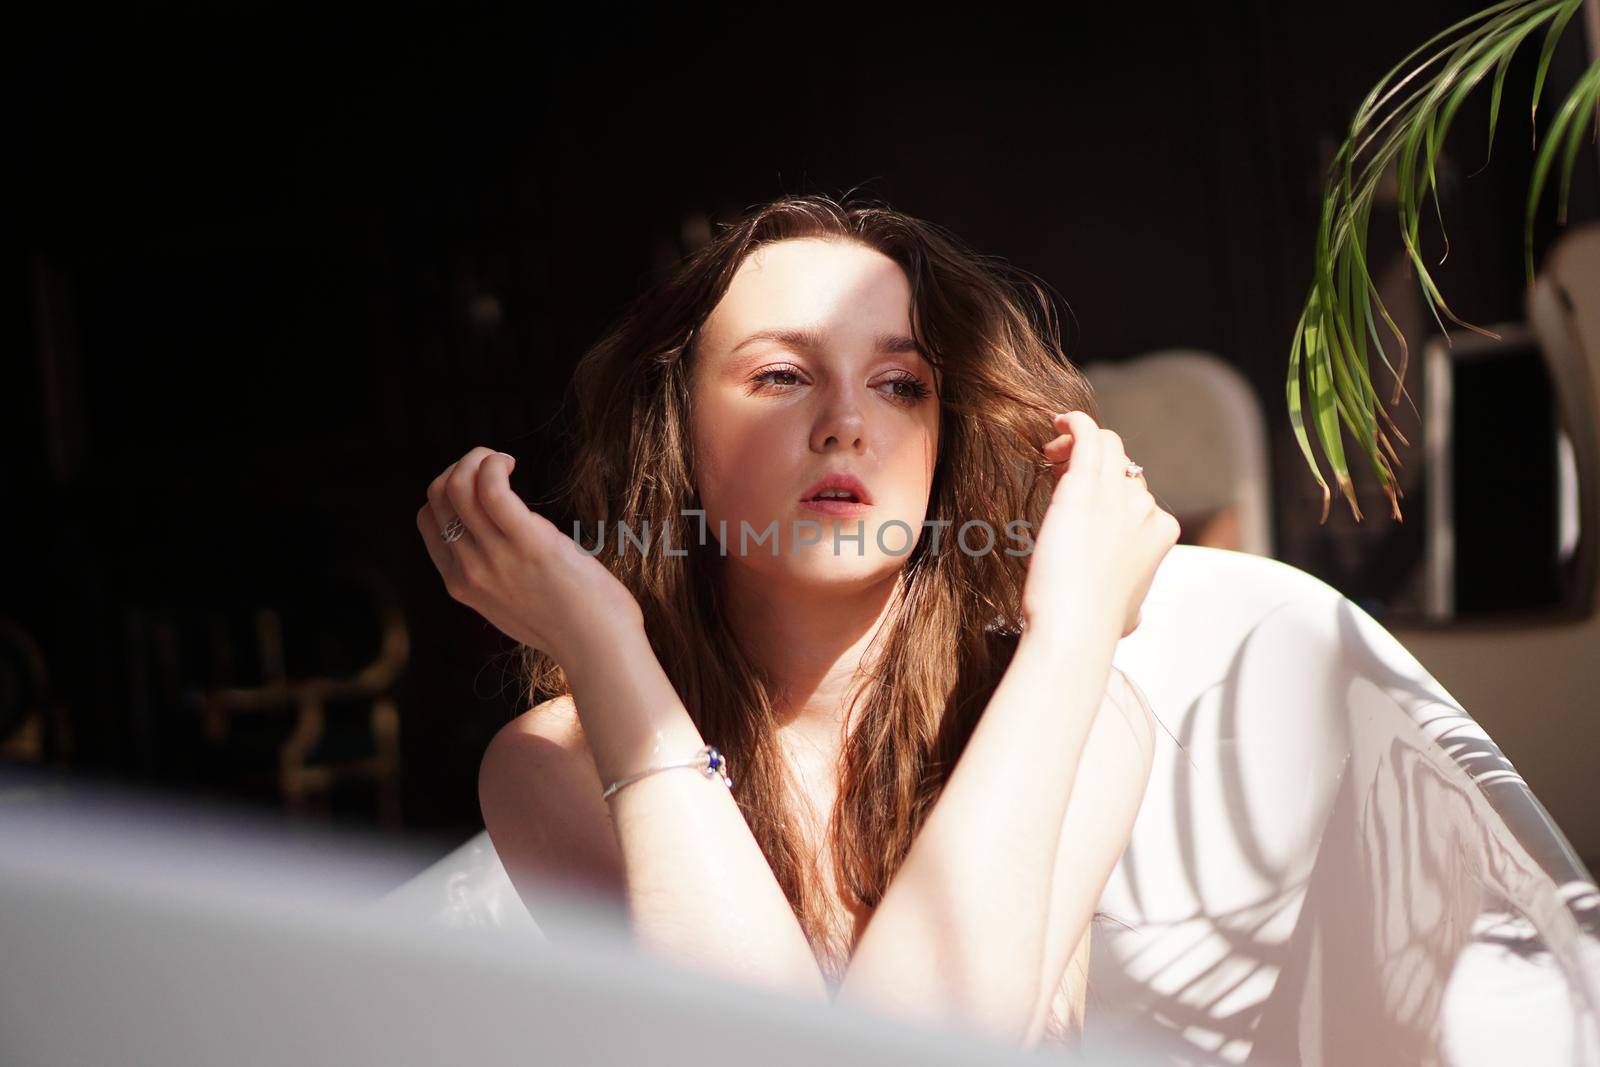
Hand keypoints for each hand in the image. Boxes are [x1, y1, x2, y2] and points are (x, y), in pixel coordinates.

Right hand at [416, 447, 643, 667]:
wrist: (599, 650)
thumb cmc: (571, 626)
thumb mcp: (514, 605)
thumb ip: (498, 578)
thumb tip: (506, 544)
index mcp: (461, 584)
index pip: (429, 520)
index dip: (449, 489)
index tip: (482, 483)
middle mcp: (469, 570)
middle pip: (438, 496)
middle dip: (462, 466)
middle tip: (496, 466)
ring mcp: (494, 558)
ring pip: (455, 487)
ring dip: (478, 459)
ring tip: (505, 462)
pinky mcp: (528, 544)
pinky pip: (490, 489)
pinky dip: (493, 464)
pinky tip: (510, 463)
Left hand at [1024, 411, 1180, 639]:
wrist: (1076, 625)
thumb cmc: (1096, 624)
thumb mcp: (1130, 612)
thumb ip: (1134, 600)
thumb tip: (1133, 615)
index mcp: (1162, 531)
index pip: (1138, 496)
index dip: (1109, 495)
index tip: (1081, 506)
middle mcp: (1146, 507)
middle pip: (1122, 470)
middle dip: (1094, 471)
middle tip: (1058, 479)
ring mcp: (1118, 493)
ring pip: (1108, 444)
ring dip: (1080, 445)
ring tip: (1053, 456)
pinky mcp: (1084, 486)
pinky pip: (1088, 434)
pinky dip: (1074, 423)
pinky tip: (1057, 424)